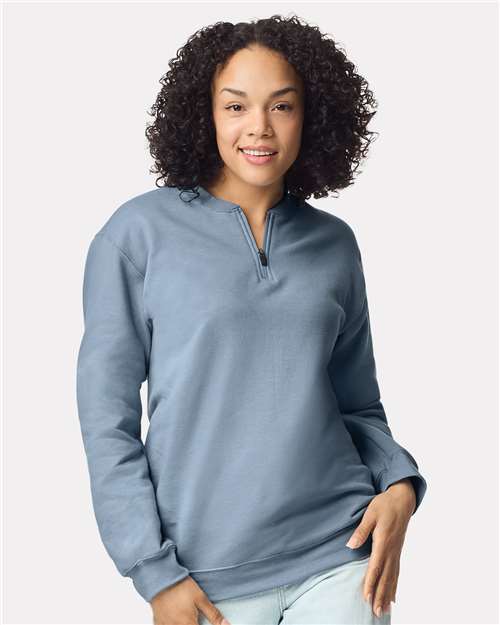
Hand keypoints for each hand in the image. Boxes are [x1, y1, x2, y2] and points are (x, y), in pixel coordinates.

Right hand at [150, 575, 231, 624]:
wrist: (161, 577)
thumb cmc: (180, 586)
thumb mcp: (200, 598)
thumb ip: (213, 614)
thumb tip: (225, 623)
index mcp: (188, 624)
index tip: (203, 623)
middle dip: (194, 624)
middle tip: (195, 619)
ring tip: (187, 619)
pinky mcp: (158, 623)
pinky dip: (171, 624)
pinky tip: (175, 620)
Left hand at [345, 478, 415, 617]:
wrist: (402, 499)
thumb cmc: (384, 504)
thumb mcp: (370, 514)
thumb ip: (361, 530)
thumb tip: (350, 545)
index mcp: (383, 541)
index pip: (376, 566)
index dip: (371, 583)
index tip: (367, 597)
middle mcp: (391, 550)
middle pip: (385, 577)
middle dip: (380, 595)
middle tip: (377, 612)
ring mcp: (396, 551)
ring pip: (392, 577)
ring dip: (388, 594)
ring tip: (384, 610)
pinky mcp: (397, 551)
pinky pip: (397, 572)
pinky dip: (395, 586)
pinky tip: (393, 597)